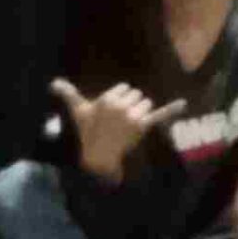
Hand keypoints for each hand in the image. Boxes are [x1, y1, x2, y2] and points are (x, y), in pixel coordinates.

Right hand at [50, 78, 188, 182]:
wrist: (99, 156)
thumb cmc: (88, 132)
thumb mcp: (78, 111)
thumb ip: (68, 94)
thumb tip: (53, 82)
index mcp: (108, 99)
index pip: (124, 88)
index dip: (119, 98)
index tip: (111, 111)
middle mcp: (122, 106)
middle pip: (136, 94)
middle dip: (130, 104)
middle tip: (119, 119)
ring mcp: (134, 117)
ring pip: (145, 102)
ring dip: (140, 110)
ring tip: (128, 123)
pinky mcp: (143, 127)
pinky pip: (160, 114)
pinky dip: (172, 109)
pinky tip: (184, 103)